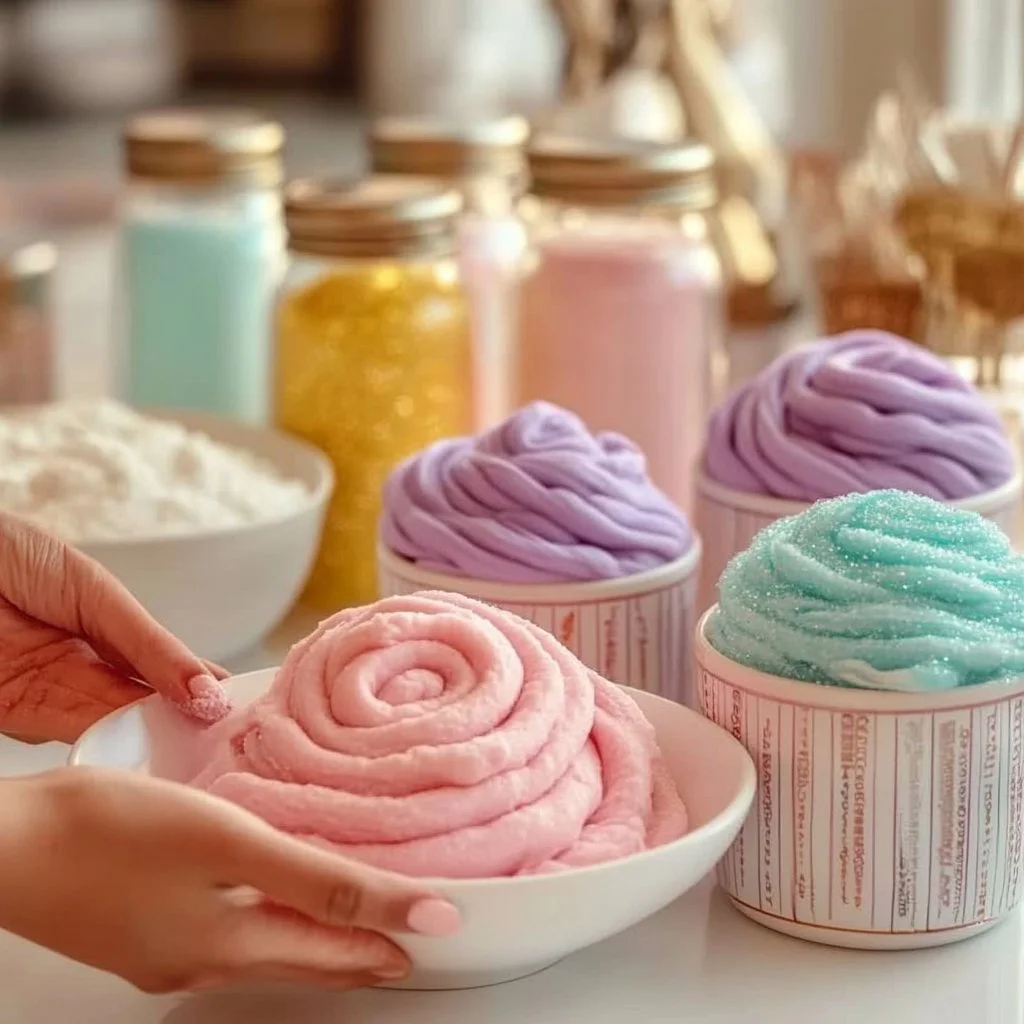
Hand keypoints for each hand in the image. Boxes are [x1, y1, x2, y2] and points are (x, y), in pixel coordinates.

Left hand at [0, 513, 229, 743]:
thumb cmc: (10, 552)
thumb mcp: (97, 592)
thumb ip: (150, 646)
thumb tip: (208, 691)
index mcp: (108, 633)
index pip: (167, 670)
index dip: (205, 691)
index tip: (250, 713)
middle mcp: (84, 670)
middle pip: (146, 707)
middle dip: (187, 726)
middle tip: (236, 748)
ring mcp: (51, 696)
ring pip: (116, 729)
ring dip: (156, 743)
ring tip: (204, 754)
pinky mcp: (16, 716)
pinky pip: (73, 737)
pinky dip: (112, 748)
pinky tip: (151, 753)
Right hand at [0, 768, 460, 991]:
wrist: (3, 846)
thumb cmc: (107, 832)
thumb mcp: (230, 843)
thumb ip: (323, 881)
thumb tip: (415, 913)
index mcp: (229, 946)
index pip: (334, 951)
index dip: (386, 940)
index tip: (430, 932)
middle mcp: (199, 962)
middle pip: (300, 959)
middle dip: (355, 952)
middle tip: (399, 943)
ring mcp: (162, 951)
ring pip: (262, 950)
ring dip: (312, 938)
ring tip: (348, 923)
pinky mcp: (137, 930)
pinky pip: (222, 934)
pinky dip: (263, 923)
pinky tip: (262, 902)